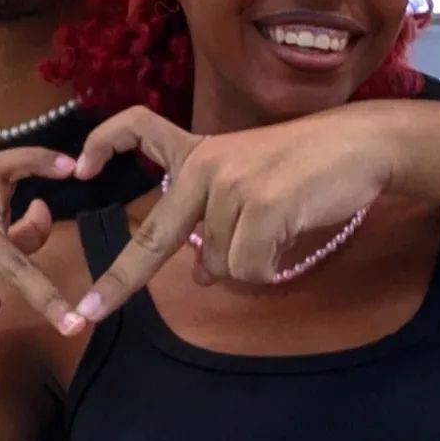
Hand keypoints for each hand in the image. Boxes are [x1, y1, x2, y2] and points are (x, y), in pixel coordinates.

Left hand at [72, 101, 396, 321]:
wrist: (360, 145)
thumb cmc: (308, 166)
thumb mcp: (252, 185)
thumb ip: (219, 222)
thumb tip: (205, 276)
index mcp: (198, 153)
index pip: (139, 128)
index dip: (104, 143)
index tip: (79, 170)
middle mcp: (205, 167)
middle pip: (154, 237)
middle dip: (119, 280)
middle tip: (89, 312)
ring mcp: (231, 186)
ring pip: (219, 265)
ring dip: (248, 261)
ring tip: (280, 225)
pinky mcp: (260, 207)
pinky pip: (248, 270)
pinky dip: (268, 268)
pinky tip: (289, 236)